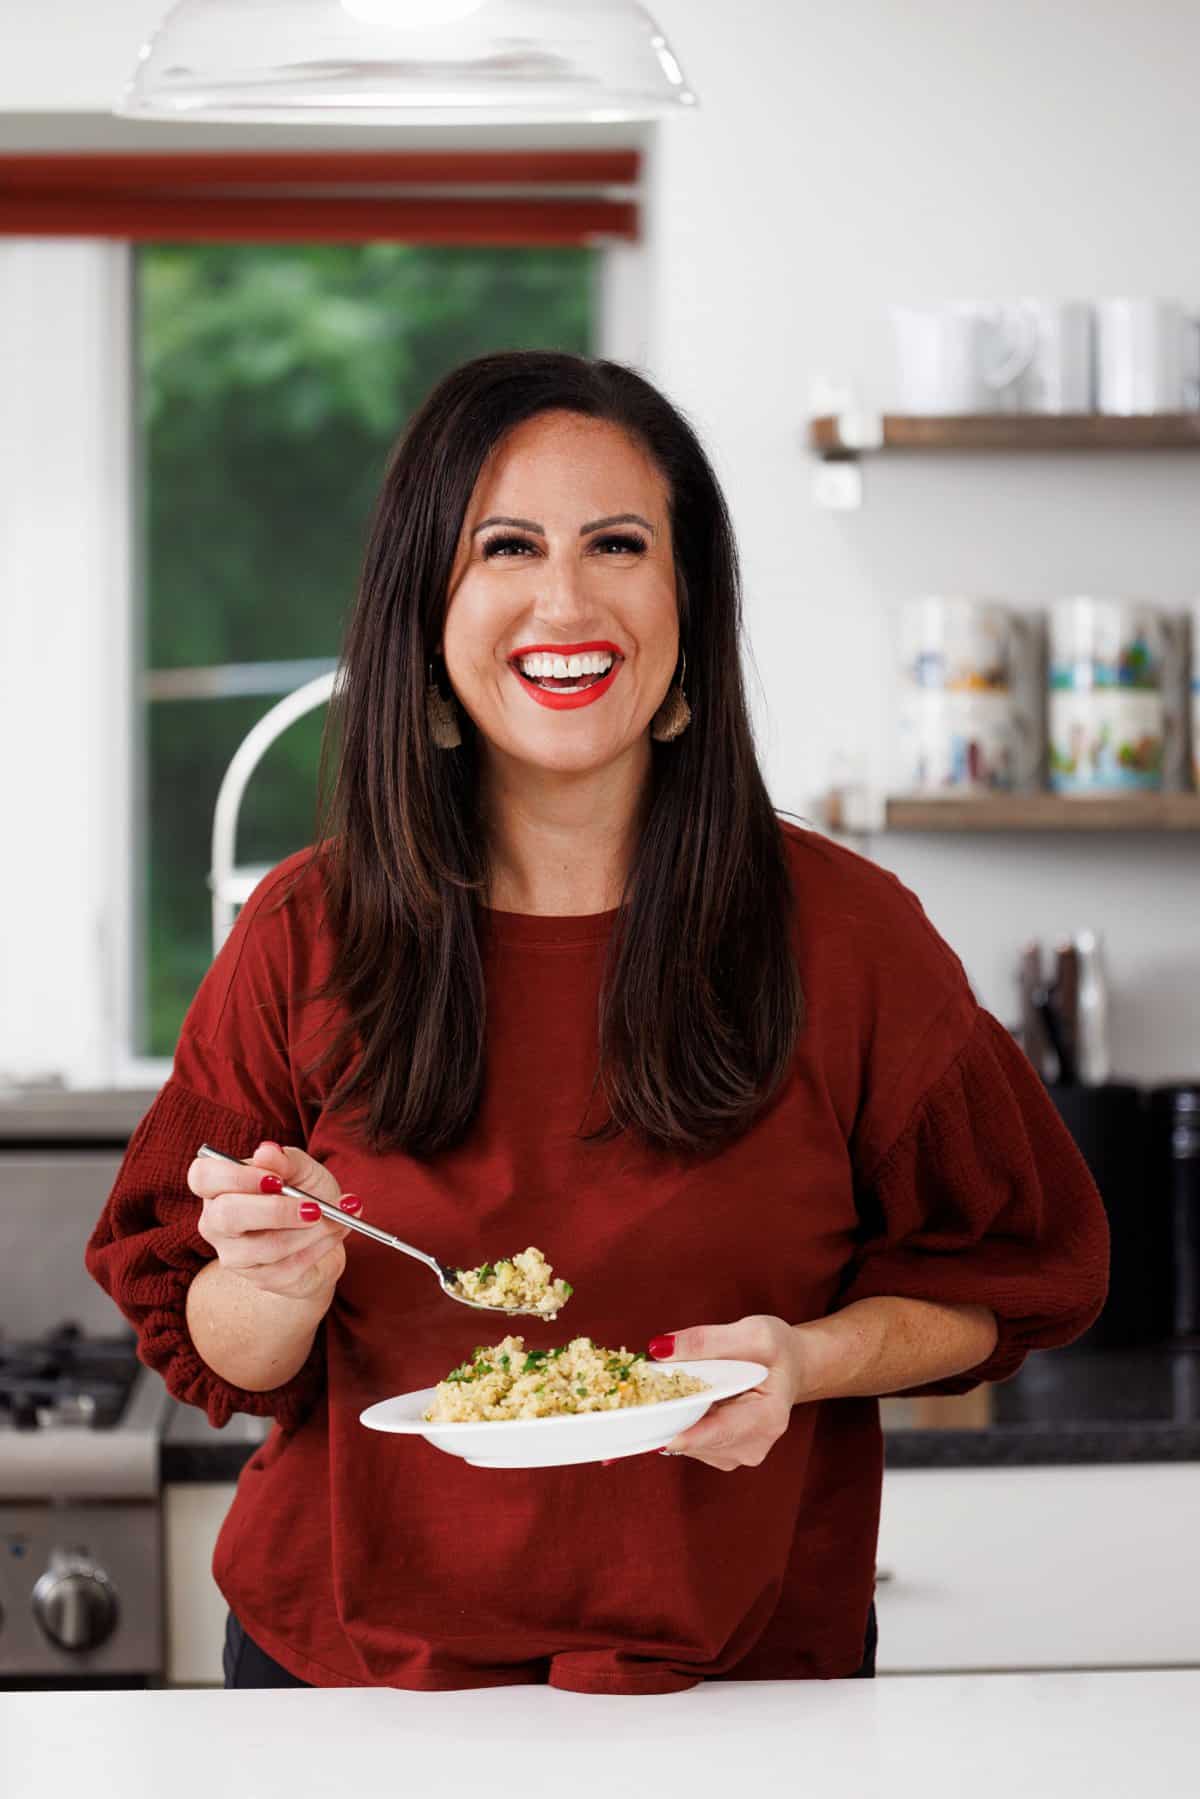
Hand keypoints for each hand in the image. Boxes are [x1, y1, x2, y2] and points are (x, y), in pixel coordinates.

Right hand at [187, 1141, 362, 1306]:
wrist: (326, 1233)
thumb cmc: (305, 1192)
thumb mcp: (302, 1169)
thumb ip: (286, 1160)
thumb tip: (266, 1151)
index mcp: (218, 1186)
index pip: (202, 1177)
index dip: (235, 1177)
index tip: (275, 1179)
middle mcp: (216, 1223)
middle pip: (226, 1216)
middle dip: (276, 1210)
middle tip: (313, 1206)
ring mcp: (235, 1255)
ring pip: (266, 1247)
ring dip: (311, 1231)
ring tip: (334, 1217)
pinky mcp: (261, 1279)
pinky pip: (290, 1267)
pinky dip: (320, 1246)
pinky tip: (333, 1233)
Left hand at [651, 1315, 808, 1470]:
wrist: (792, 1368)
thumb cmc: (778, 1350)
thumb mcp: (752, 1332)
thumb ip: (706, 1340)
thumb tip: (661, 1349)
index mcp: (768, 1417)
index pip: (718, 1431)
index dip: (682, 1431)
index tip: (650, 1425)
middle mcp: (753, 1445)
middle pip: (696, 1438)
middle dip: (668, 1414)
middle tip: (645, 1390)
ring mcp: (737, 1454)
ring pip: (687, 1442)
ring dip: (671, 1417)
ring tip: (669, 1388)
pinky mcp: (723, 1453)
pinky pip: (689, 1441)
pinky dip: (679, 1420)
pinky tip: (682, 1400)